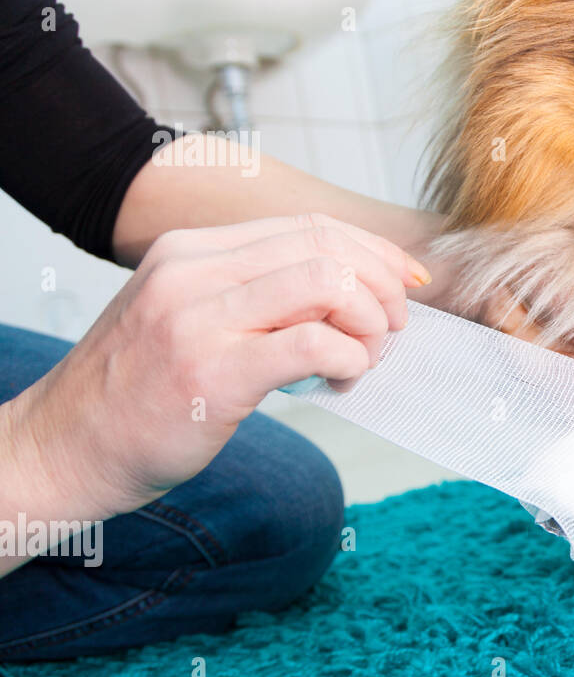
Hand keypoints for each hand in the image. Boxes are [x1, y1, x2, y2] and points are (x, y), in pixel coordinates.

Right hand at [2, 214, 429, 518]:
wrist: (63, 450)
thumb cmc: (137, 392)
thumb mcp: (188, 316)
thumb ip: (254, 295)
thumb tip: (348, 293)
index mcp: (192, 251)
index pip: (309, 225)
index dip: (373, 250)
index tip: (407, 280)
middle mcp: (193, 271)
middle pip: (325, 246)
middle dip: (381, 283)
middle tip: (394, 325)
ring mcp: (198, 320)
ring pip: (326, 283)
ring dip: (369, 320)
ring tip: (365, 354)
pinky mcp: (212, 374)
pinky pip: (313, 345)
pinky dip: (349, 358)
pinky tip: (342, 378)